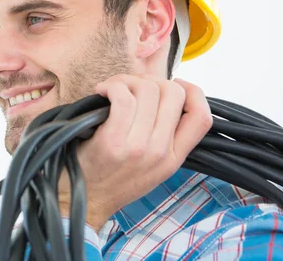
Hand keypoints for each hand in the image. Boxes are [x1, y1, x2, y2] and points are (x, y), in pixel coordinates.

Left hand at [57, 74, 212, 230]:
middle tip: (130, 87)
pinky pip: (122, 97)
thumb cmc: (108, 178)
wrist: (80, 201)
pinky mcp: (113, 142)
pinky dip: (112, 86)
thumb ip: (163, 138)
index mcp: (174, 158)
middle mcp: (160, 152)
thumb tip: (164, 96)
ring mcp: (139, 147)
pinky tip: (101, 92)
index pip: (202, 118)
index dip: (193, 92)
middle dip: (151, 80)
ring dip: (126, 80)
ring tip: (111, 90)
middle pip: (173, 93)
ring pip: (148, 90)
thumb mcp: (149, 167)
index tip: (172, 85)